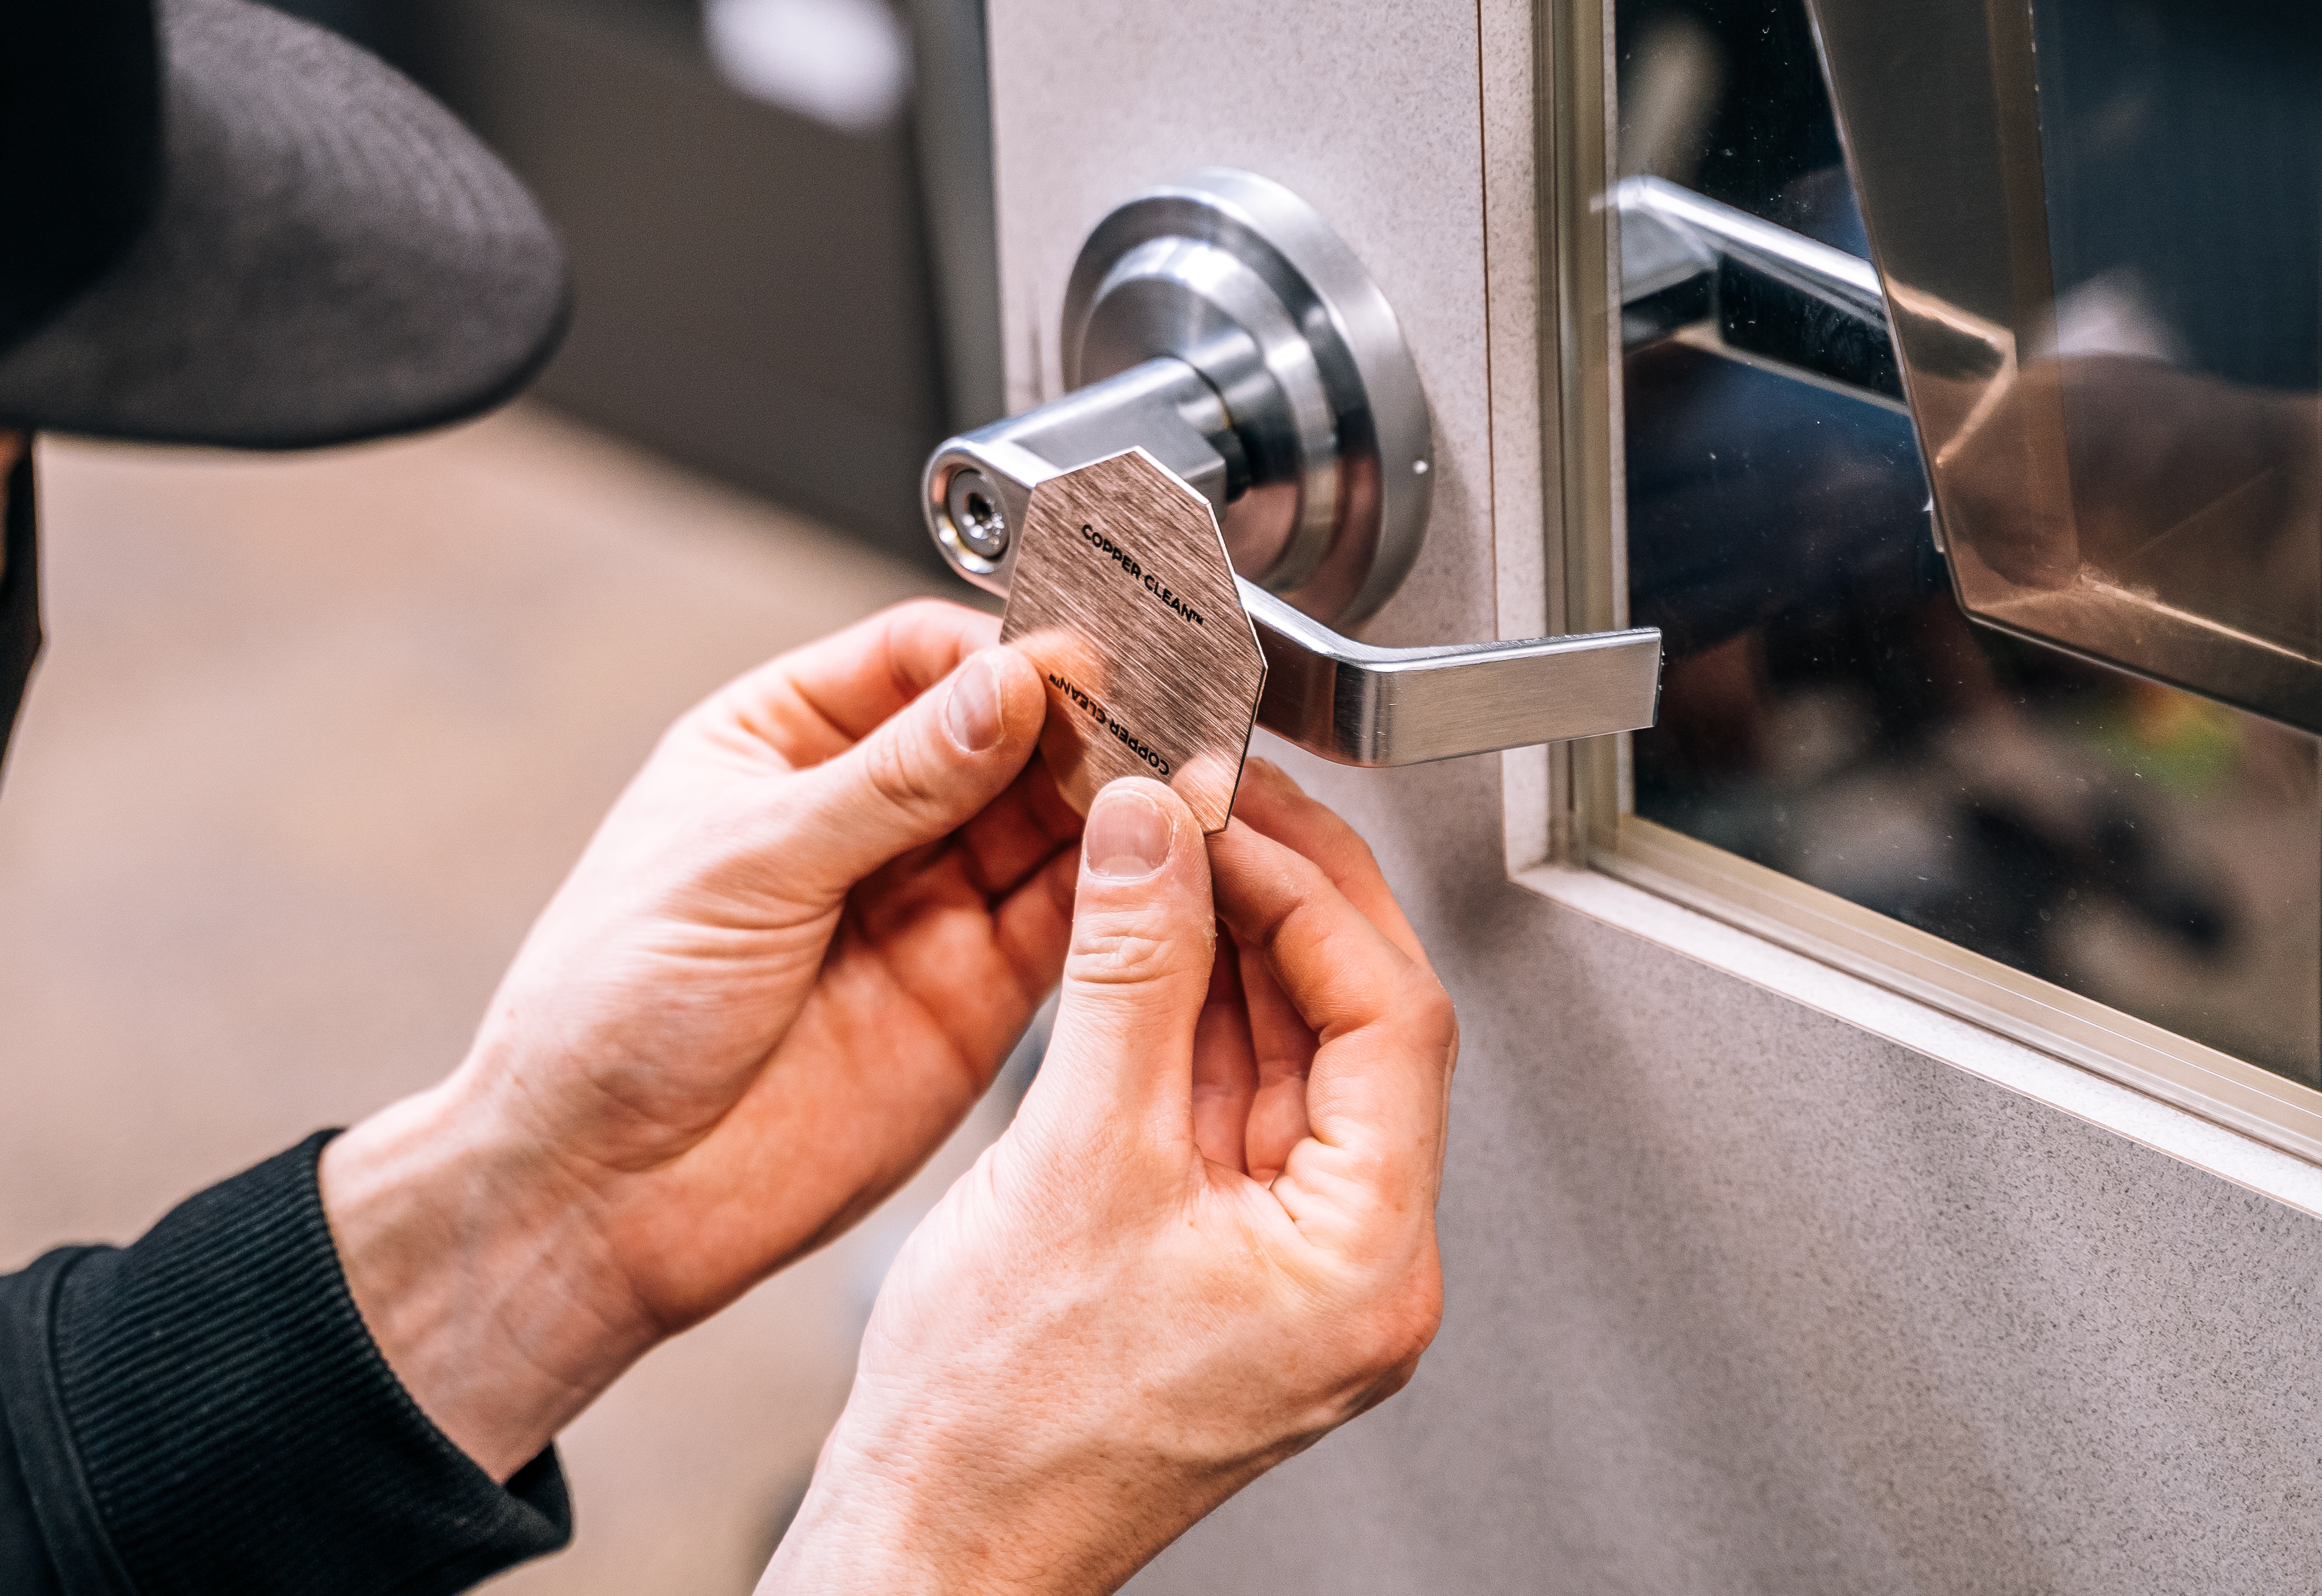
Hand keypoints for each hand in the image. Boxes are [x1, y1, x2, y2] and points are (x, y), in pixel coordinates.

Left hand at [320, 600, 1081, 1478]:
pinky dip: (1118, 889)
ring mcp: (924, 906)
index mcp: (779, 746)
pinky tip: (1154, 861)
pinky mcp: (974, 998)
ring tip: (1164, 776)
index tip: (1070, 657)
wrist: (597, 1193)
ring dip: (1108, 797)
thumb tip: (1005, 685)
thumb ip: (886, 783)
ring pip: (1048, 823)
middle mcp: (863, 818)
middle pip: (1003, 733)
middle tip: (1145, 709)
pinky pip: (1067, 924)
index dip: (1000, 654)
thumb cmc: (605, 1012)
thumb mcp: (742, 866)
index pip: (919, 659)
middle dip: (1075, 719)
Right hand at [760, 760, 1455, 1593]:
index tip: (1227, 811)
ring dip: (1224, 946)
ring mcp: (1286, 1266)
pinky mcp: (1219, 1260)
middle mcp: (1351, 1267)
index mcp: (1363, 1263)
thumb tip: (1154, 832)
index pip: (1390, 1017)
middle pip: (1352, 1028)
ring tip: (1157, 848)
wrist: (931, 1539)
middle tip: (1204, 799)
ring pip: (1284, 1058)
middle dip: (1277, 900)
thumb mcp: (1075, 1155)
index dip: (1309, 891)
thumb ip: (1129, 973)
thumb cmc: (1000, 1420)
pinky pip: (1225, 1105)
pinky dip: (1183, 1016)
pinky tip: (1134, 946)